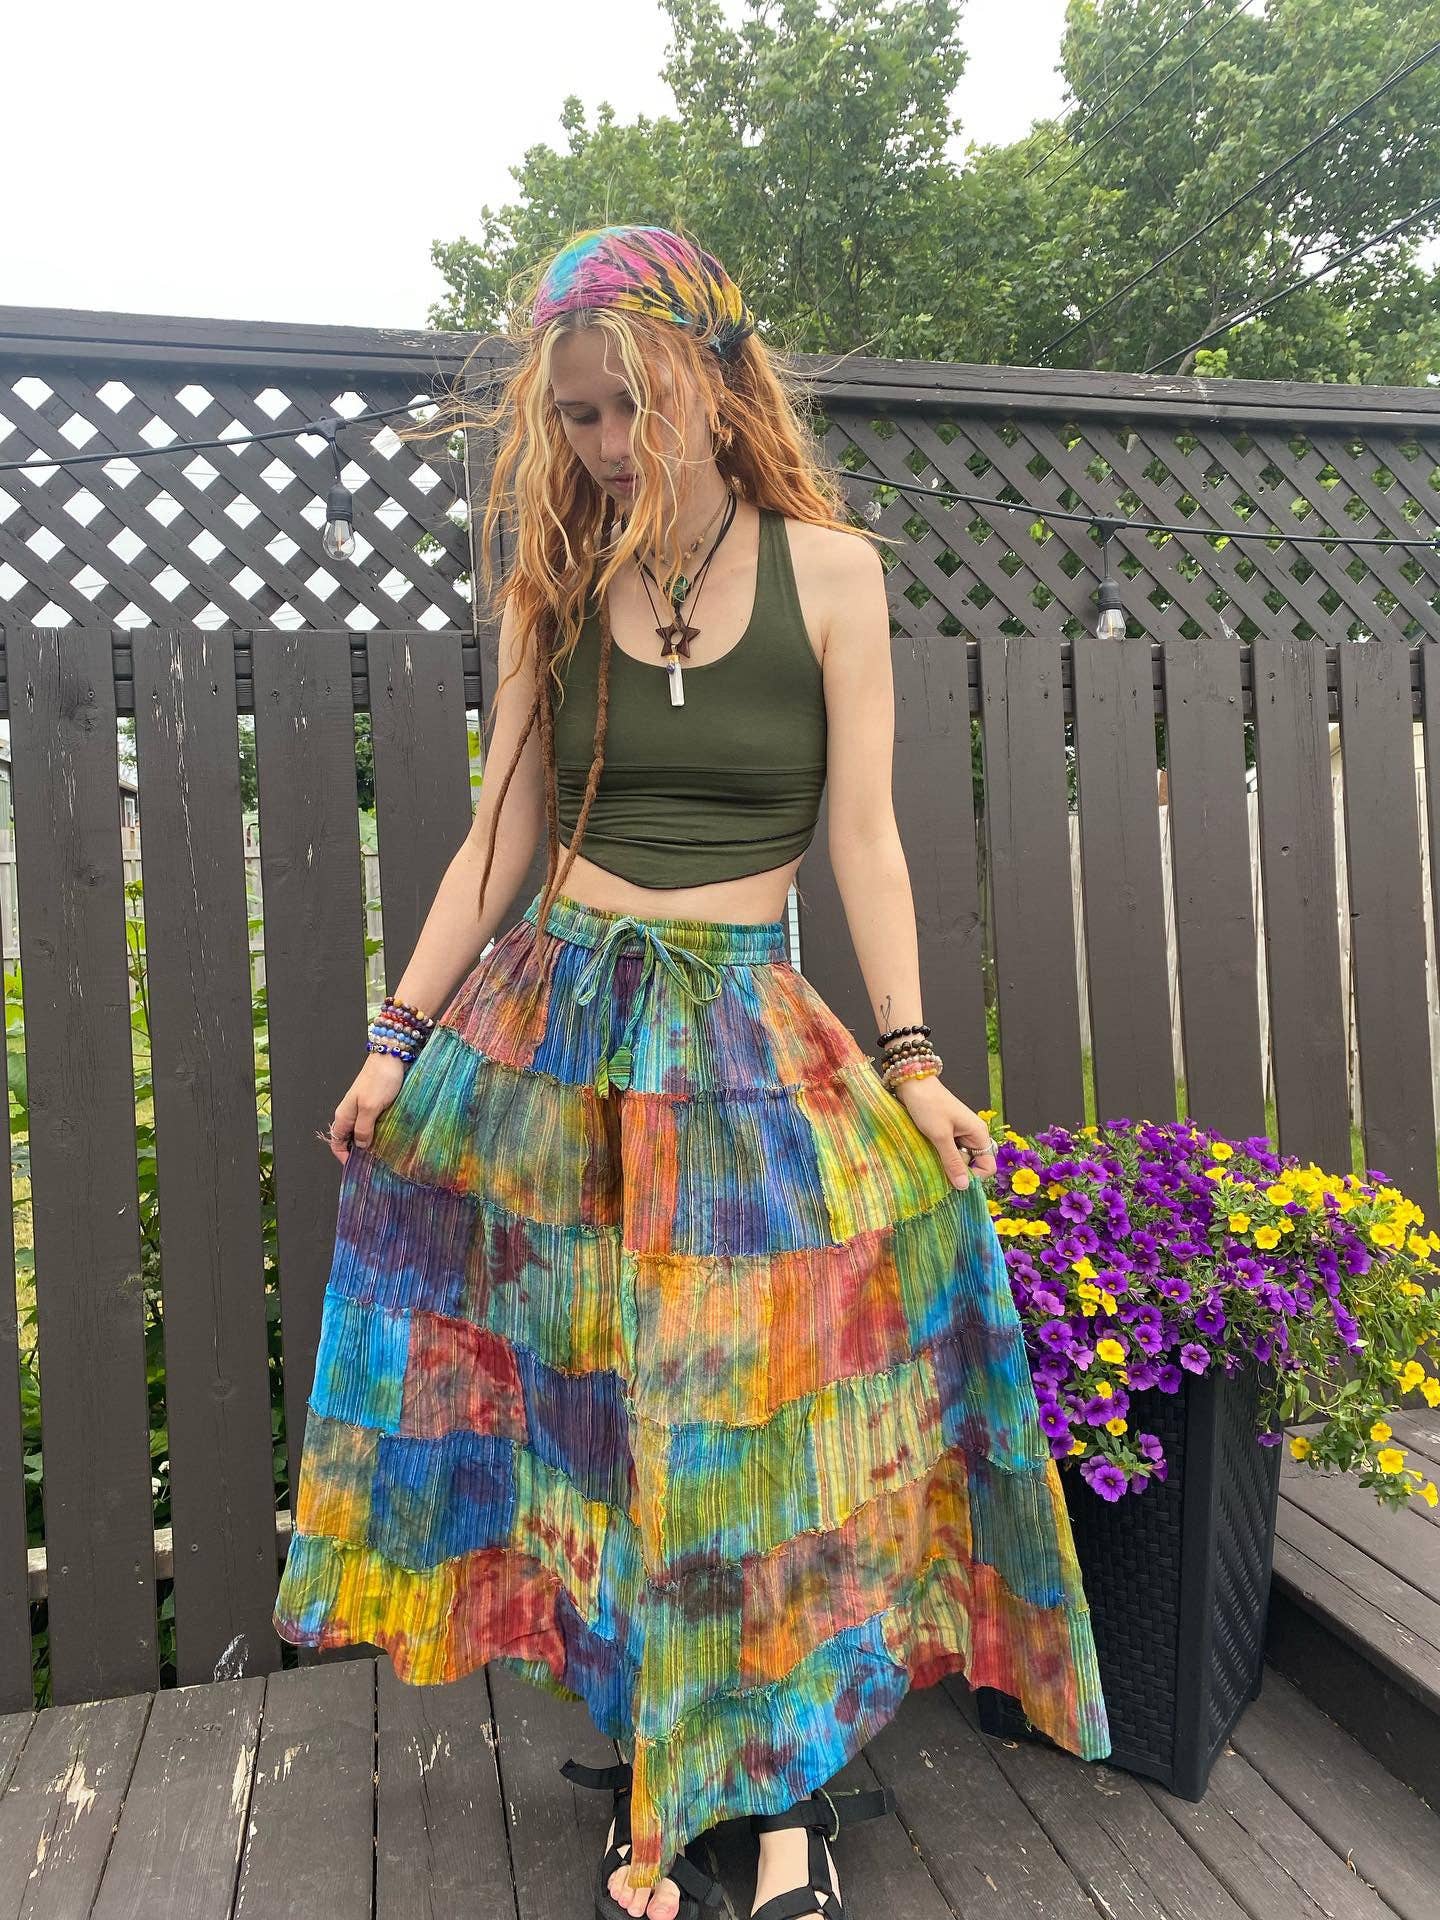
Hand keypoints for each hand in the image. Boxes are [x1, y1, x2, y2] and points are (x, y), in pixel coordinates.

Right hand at [317, 1053, 405, 1163]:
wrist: (391, 1056)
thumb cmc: (380, 1080)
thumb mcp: (370, 1107)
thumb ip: (363, 1129)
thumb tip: (361, 1147)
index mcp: (344, 1115)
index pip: (335, 1142)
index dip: (343, 1157)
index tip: (358, 1168)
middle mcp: (350, 1113)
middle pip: (348, 1139)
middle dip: (358, 1152)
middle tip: (374, 1163)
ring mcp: (362, 1108)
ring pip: (361, 1132)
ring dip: (369, 1143)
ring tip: (383, 1154)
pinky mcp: (374, 1104)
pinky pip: (372, 1124)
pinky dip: (377, 1132)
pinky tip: (388, 1138)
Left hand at [891, 1075, 995, 1189]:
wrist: (912, 1083)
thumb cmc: (928, 1105)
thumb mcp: (940, 1136)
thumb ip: (953, 1162)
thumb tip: (965, 1187)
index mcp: (978, 1134)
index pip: (988, 1166)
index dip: (974, 1176)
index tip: (954, 1177)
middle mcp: (973, 1135)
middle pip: (972, 1164)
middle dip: (957, 1169)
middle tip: (938, 1163)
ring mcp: (960, 1134)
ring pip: (958, 1159)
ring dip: (946, 1162)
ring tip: (930, 1155)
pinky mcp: (947, 1133)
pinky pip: (948, 1151)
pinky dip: (939, 1155)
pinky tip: (928, 1152)